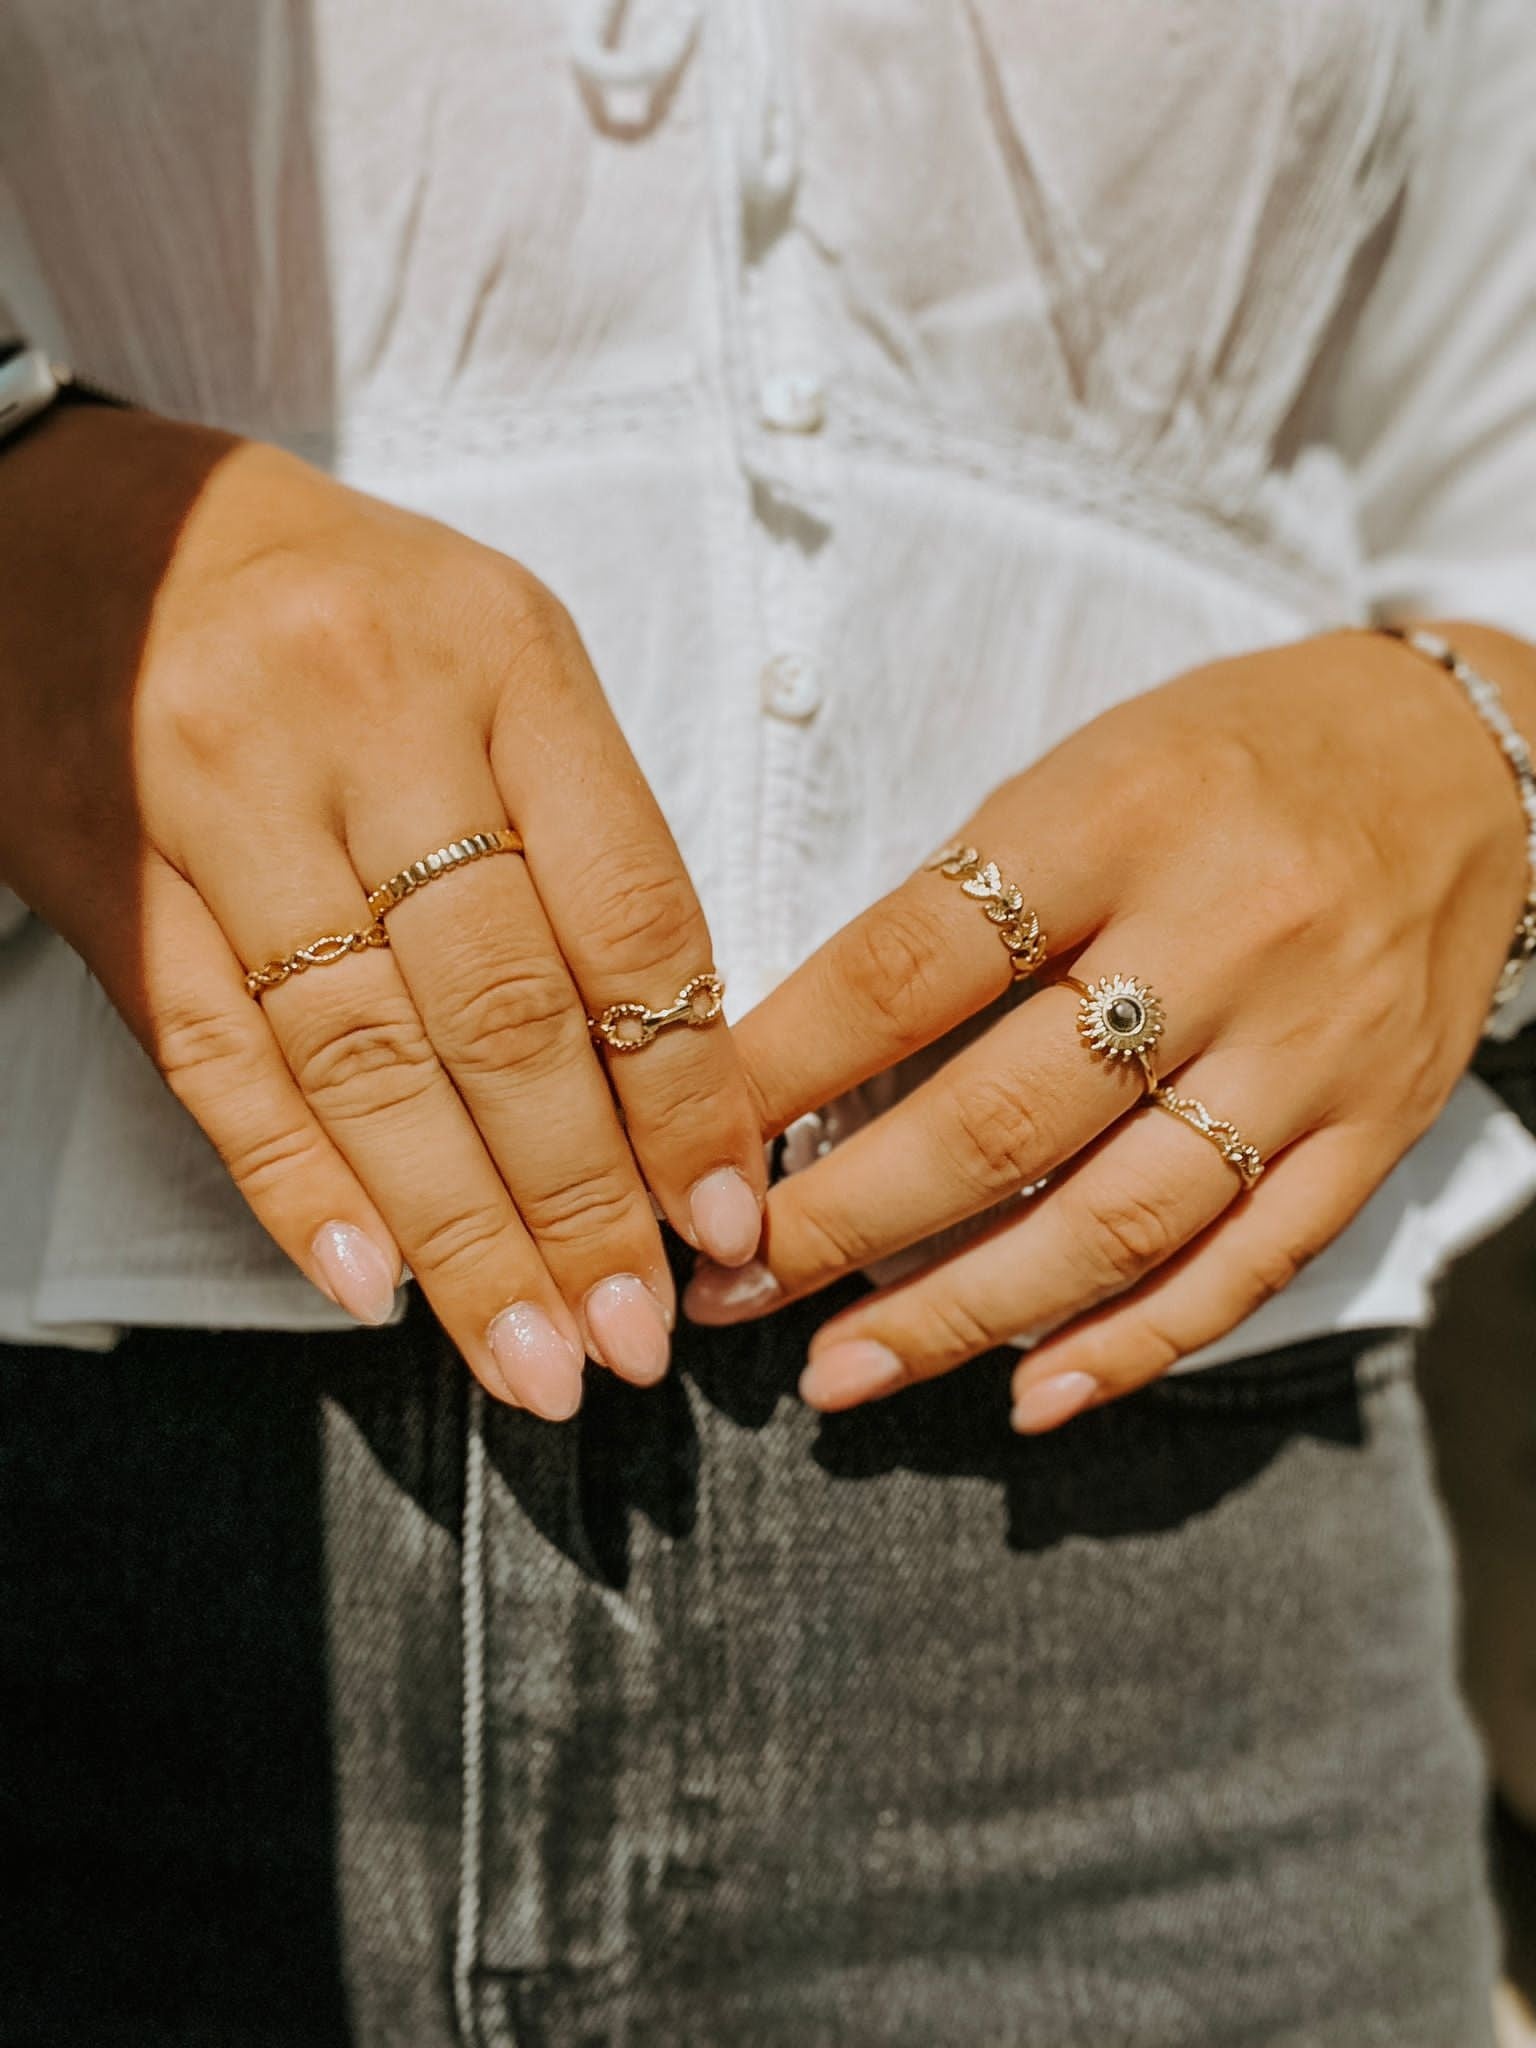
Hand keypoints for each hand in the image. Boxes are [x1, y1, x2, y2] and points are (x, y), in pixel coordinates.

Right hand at [0, 406, 765, 1414]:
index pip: (625, 917)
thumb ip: (582, 831)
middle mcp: (367, 724)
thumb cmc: (331, 600)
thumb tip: (664, 1066)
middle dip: (579, 1201)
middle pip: (501, 1012)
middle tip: (632, 1338)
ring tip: (528, 1356)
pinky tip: (368, 1283)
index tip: (725, 1217)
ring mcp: (223, 801)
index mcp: (501, 660)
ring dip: (457, 1232)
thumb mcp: (494, 653)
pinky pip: (214, 1055)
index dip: (682, 1092)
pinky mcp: (112, 875)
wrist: (73, 525)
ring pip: (364, 1058)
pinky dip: (294, 1181)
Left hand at [684, 626, 1535, 1429]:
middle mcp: (1223, 935)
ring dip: (959, 1314)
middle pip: (999, 1116)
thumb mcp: (1082, 773)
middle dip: (839, 1224)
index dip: (782, 1070)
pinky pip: (1246, 1263)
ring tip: (840, 1375)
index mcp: (1118, 816)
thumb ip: (966, 908)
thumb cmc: (1229, 758)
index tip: (688, 1152)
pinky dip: (1133, 1345)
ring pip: (1113, 1218)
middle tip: (724, 1294)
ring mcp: (1310, 1047)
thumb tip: (811, 1064)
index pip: (911, 964)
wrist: (1462, 761)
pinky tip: (1030, 1397)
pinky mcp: (1375, 1127)